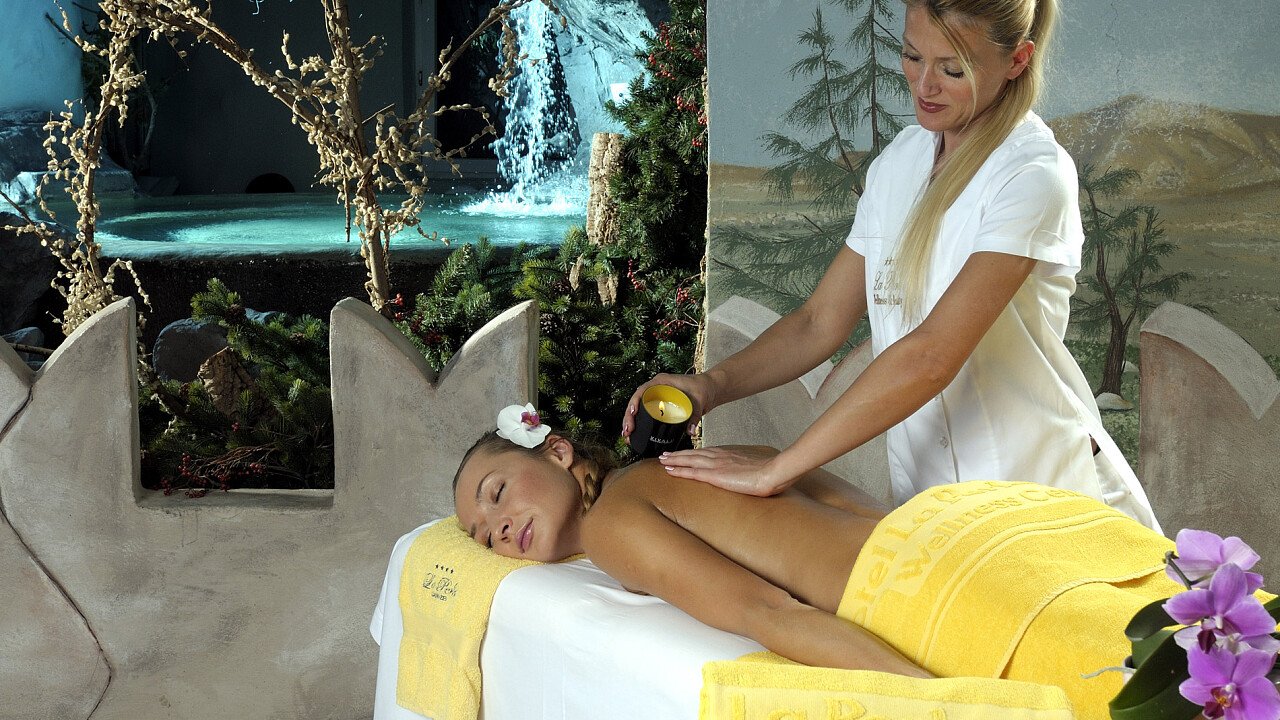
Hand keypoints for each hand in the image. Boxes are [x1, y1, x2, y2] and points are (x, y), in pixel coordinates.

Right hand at [621, 373, 714, 438]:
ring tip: (627, 436)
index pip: (642, 390)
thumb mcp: (699, 401)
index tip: (632, 413)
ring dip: (631, 421)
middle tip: (627, 432)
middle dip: (629, 417)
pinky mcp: (660, 404)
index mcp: (662, 381)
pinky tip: (634, 434)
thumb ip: (695, 416)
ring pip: (638, 408)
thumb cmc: (703, 388)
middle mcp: (656, 388)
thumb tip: (690, 431)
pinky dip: (639, 423)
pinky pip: (645, 412)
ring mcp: (657, 396)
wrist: (709, 388)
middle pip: (637, 401)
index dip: (634, 402)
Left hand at [658, 445, 793, 496]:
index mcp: (728, 454)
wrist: (773, 472)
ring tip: (662, 460)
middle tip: (664, 455)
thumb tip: (746, 473)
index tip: (683, 453)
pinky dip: (679, 470)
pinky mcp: (715, 475)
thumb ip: (746, 468)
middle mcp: (719, 456)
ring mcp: (716, 465)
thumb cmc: (769, 471)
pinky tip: (669, 471)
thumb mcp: (755, 467)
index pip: (705, 452)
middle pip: (693, 454)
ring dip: (674, 460)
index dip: (692, 453)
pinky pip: (692, 472)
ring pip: (689, 460)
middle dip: (678, 454)